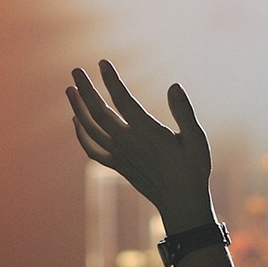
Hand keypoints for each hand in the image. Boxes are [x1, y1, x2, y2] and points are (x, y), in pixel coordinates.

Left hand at [66, 60, 215, 234]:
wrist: (181, 203)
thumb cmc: (193, 169)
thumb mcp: (197, 140)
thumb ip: (184, 112)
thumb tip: (174, 86)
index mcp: (147, 133)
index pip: (123, 100)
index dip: (111, 80)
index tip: (102, 63)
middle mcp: (128, 143)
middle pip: (98, 112)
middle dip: (86, 89)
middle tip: (75, 71)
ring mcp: (120, 156)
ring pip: (90, 129)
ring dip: (77, 108)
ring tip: (70, 89)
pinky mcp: (117, 166)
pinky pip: (92, 149)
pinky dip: (81, 135)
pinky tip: (76, 121)